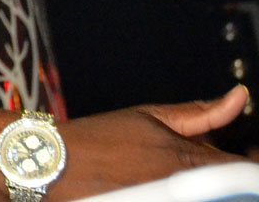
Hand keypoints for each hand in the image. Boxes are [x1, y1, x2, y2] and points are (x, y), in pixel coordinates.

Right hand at [50, 85, 249, 199]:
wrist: (51, 161)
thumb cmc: (98, 138)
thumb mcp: (148, 115)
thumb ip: (200, 113)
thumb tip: (238, 98)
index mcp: (187, 160)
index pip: (244, 171)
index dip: (248, 166)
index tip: (244, 161)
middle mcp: (181, 189)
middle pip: (229, 191)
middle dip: (227, 184)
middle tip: (204, 173)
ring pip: (206, 198)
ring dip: (200, 191)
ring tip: (173, 182)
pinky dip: (178, 198)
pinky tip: (157, 190)